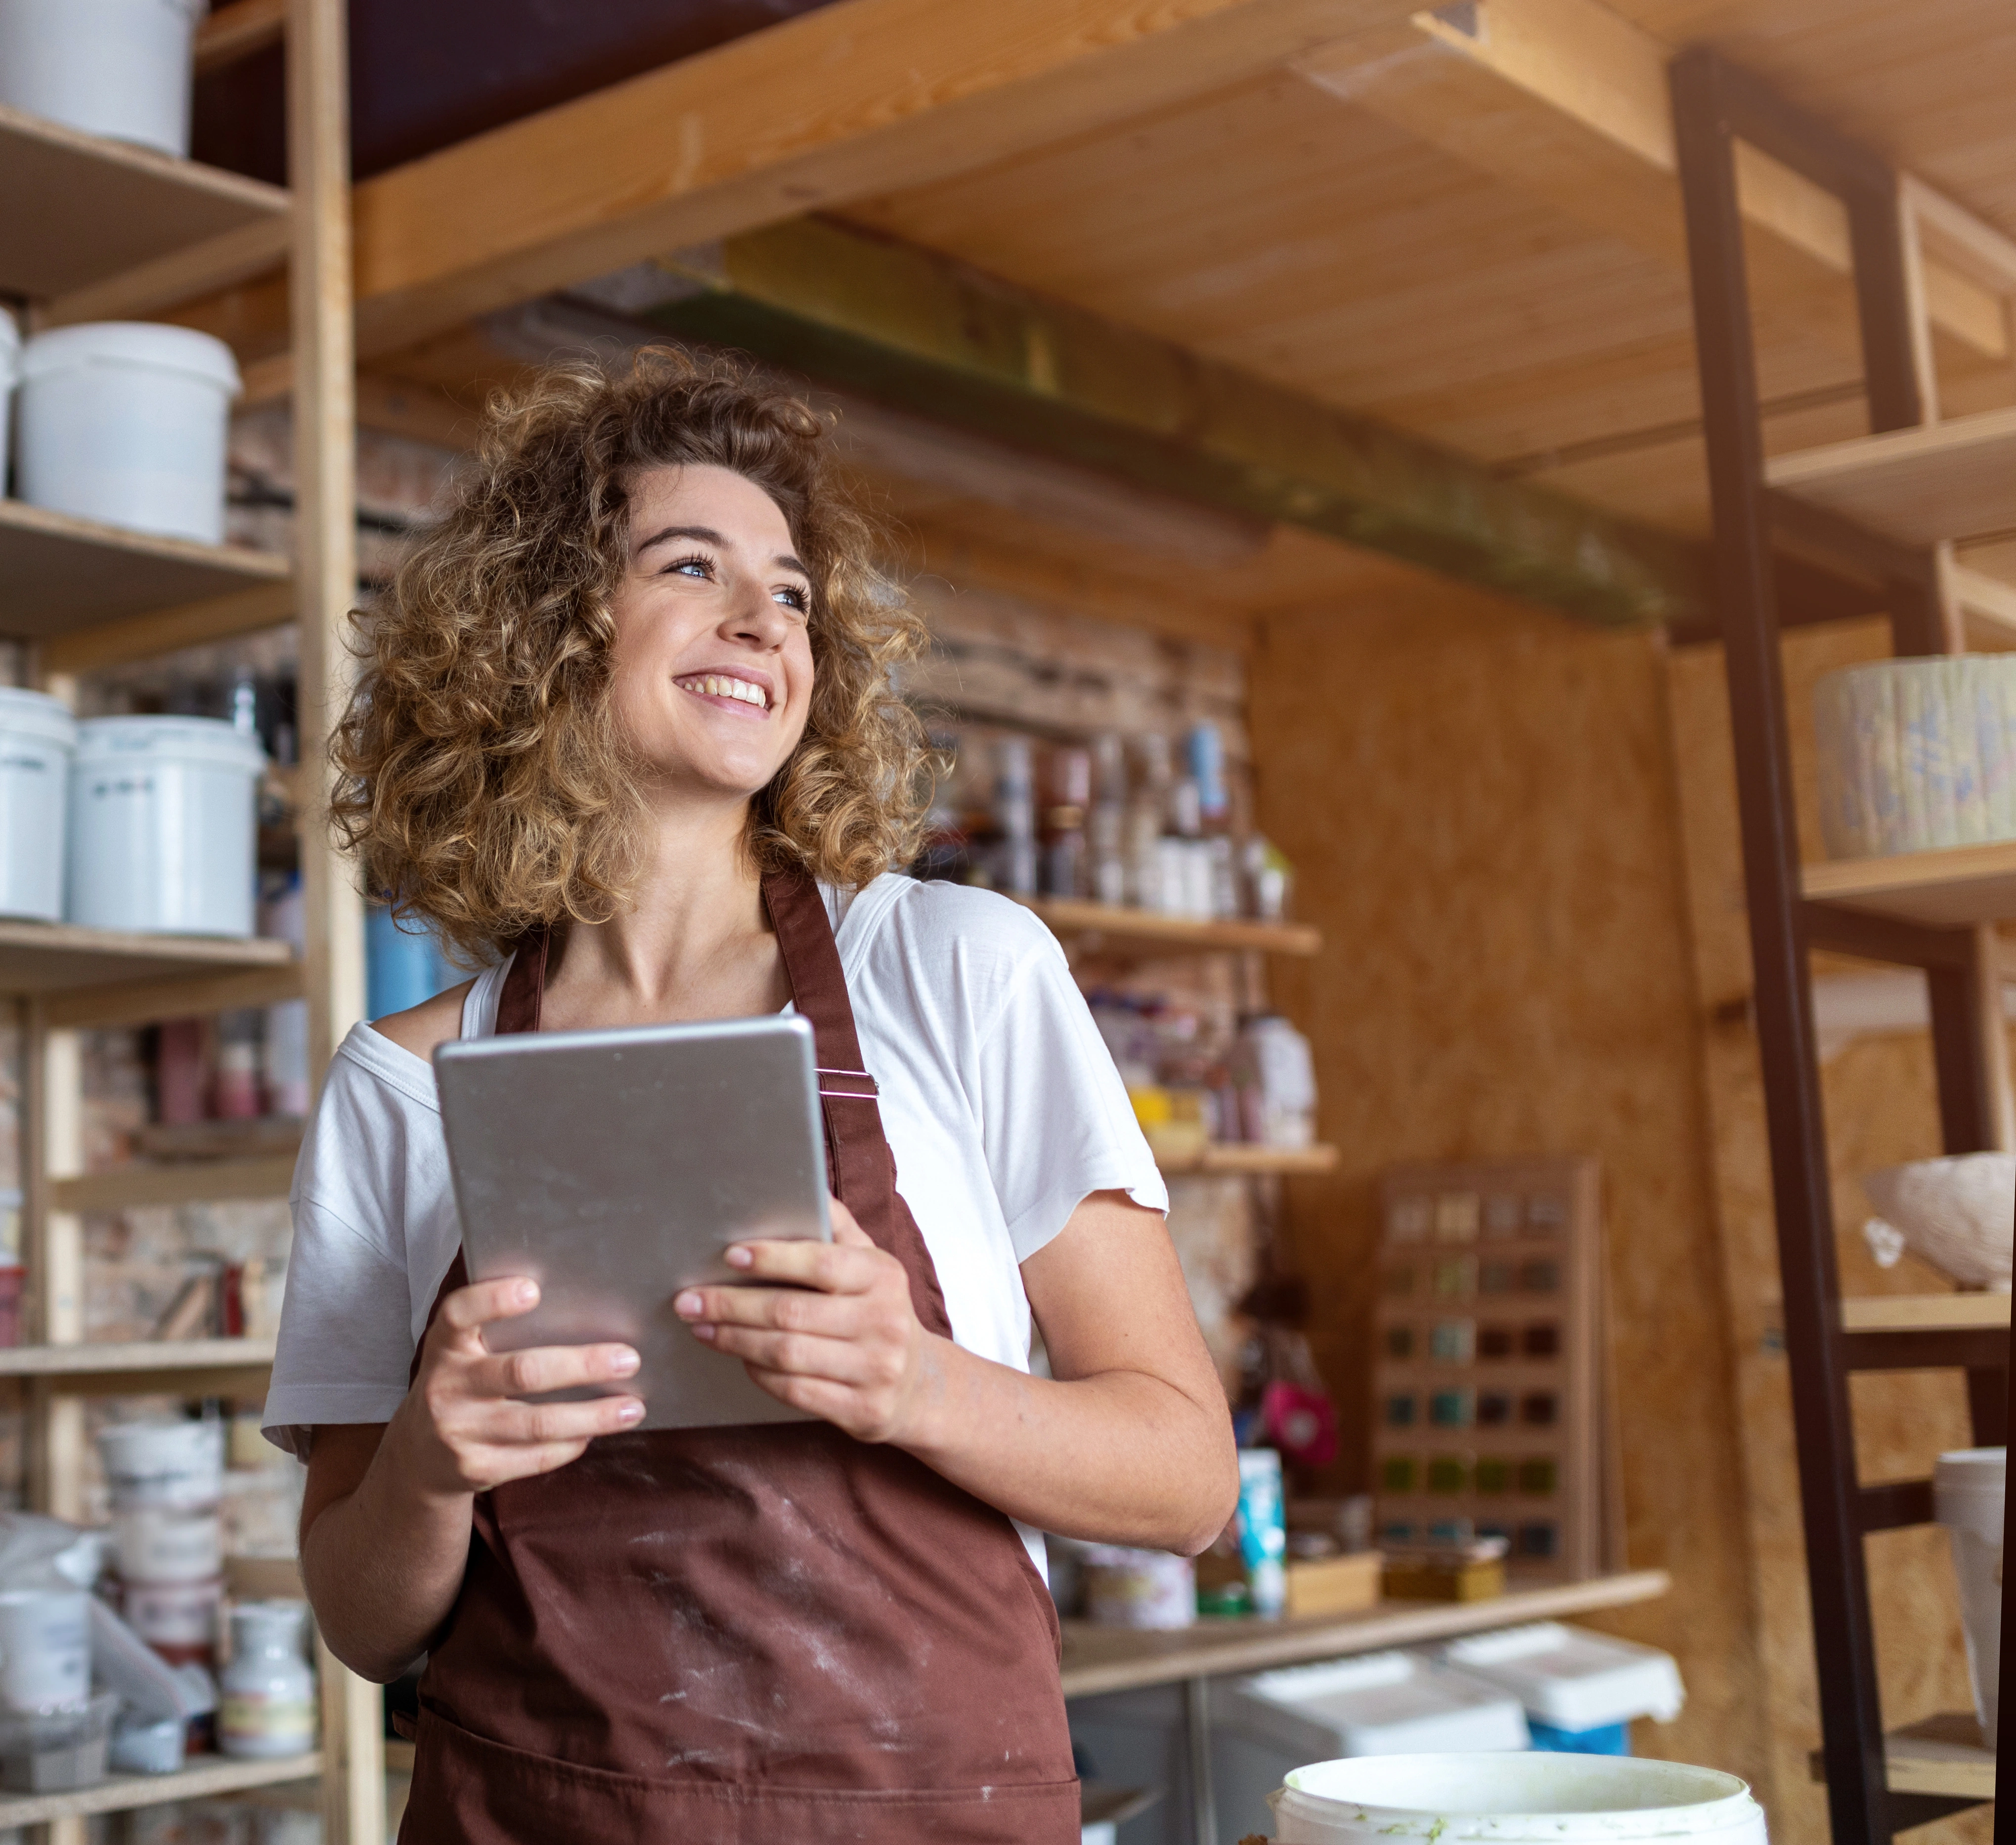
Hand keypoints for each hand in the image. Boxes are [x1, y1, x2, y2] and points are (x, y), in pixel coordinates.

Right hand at [394, 1278, 643, 1499]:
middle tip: (629, 1359)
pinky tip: (594, 1433)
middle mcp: (447, 1387)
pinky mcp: (475, 1469)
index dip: (492, 1300)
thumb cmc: (461, 1384)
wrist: (418, 1457)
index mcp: (445, 1346)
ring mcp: (459, 1432)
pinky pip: (535, 1457)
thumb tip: (584, 1307)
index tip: (533, 1289)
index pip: (459, 1314)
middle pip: (521, 1373)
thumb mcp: (463, 1352)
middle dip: (582, 1365)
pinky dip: (571, 1444)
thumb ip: (498, 1330)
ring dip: (593, 1416)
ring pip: (538, 1423)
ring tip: (632, 1408)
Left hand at [673, 1198, 934, 1443]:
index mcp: (883, 1276)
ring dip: (735, 1340)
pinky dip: (759, 1373)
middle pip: (791, 1313)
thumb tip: (803, 1185)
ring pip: (787, 1355)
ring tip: (702, 1326)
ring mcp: (876, 1369)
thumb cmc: (876, 1309)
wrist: (917, 1382)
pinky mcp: (863, 1409)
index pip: (821, 1264)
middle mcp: (884, 1321)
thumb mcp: (870, 1263)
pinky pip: (794, 1391)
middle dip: (732, 1306)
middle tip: (689, 1300)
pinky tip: (740, 1357)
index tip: (729, 1256)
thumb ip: (837, 1227)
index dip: (772, 1259)